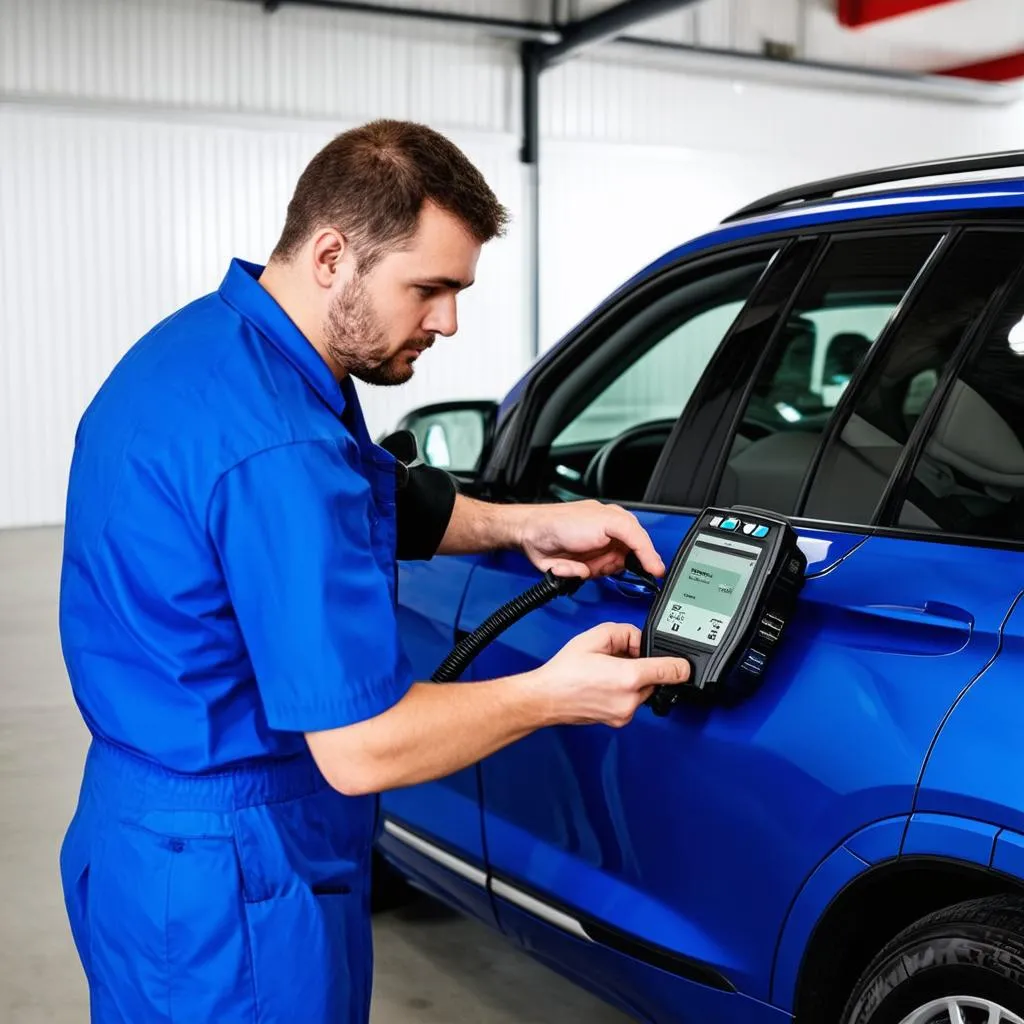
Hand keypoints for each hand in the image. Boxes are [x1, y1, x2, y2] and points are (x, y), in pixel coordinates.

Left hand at [516, 499, 665, 580]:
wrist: (530, 533)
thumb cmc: (562, 520)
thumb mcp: (608, 522)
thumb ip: (634, 537)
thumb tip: (650, 558)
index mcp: (616, 522)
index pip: (641, 542)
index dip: (649, 558)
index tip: (656, 571)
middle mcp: (607, 538)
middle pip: (626, 561)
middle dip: (611, 563)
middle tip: (602, 560)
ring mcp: (594, 553)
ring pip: (608, 572)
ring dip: (595, 568)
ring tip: (581, 559)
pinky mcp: (581, 566)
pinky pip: (588, 577)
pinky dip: (578, 573)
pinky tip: (569, 563)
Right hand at [528, 623, 689, 727]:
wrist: (546, 698)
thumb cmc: (564, 672)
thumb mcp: (594, 637)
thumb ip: (624, 632)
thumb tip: (639, 640)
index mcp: (628, 678)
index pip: (672, 671)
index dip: (681, 664)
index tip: (684, 663)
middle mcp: (630, 700)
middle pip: (656, 679)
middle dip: (644, 666)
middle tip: (620, 659)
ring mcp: (625, 714)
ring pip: (643, 691)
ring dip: (634, 680)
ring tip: (607, 672)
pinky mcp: (618, 721)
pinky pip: (631, 702)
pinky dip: (624, 692)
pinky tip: (604, 684)